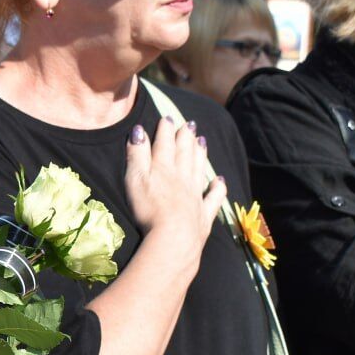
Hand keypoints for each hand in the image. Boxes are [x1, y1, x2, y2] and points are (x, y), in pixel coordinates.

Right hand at [124, 117, 224, 251]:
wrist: (173, 236)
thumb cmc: (149, 209)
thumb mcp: (135, 179)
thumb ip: (137, 155)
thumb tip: (138, 131)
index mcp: (163, 168)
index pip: (165, 144)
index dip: (165, 130)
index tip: (167, 118)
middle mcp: (182, 177)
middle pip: (185, 153)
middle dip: (185, 137)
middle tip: (189, 124)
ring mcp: (195, 195)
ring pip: (199, 168)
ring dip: (200, 153)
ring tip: (202, 141)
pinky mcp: (203, 214)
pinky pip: (213, 197)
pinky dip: (218, 187)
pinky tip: (220, 180)